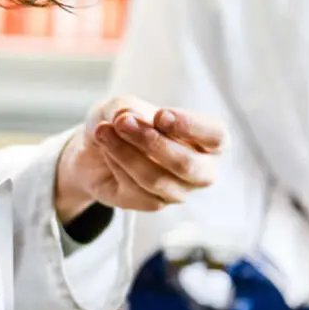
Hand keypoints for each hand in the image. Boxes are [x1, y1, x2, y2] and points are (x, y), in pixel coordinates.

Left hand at [55, 96, 226, 220]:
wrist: (92, 149)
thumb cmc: (121, 122)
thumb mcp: (120, 106)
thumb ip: (126, 108)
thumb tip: (127, 119)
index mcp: (207, 140)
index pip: (216, 137)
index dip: (191, 126)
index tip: (160, 115)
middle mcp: (199, 169)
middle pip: (187, 165)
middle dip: (152, 142)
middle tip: (123, 123)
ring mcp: (178, 191)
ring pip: (157, 180)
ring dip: (126, 153)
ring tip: (103, 131)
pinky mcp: (152, 204)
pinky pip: (136, 191)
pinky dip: (117, 166)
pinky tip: (106, 151)